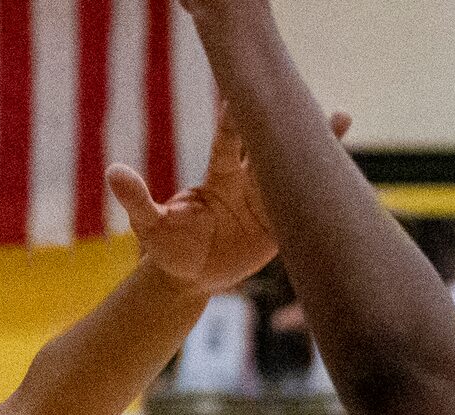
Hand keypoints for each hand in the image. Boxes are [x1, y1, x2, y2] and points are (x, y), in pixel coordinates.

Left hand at [114, 102, 349, 297]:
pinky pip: (301, 203)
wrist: (188, 278)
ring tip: (339, 117)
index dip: (236, 122)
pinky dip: (320, 187)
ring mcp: (265, 200)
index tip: (242, 100)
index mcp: (217, 177)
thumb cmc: (167, 248)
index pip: (229, 144)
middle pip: (266, 147)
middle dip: (281, 124)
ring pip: (290, 168)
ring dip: (314, 144)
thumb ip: (137, 199)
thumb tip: (113, 171)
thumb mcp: (149, 226)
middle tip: (298, 96)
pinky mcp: (279, 225)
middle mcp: (245, 181)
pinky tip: (341, 168)